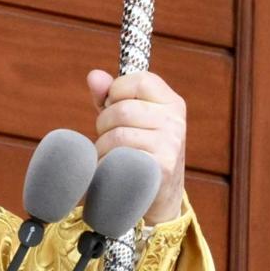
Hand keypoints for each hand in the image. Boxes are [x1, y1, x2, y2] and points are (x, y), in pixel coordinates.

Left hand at [86, 69, 187, 223]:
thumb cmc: (139, 148)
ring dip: (103, 146)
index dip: (117, 91)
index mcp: (172, 103)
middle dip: (104, 123)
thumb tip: (94, 76)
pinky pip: (119, 159)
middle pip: (122, 110)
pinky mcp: (160, 169)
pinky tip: (112, 168)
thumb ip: (109, 94)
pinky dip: (107, 164)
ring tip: (111, 153)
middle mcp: (175, 122)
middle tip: (109, 135)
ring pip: (117, 135)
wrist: (160, 195)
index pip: (139, 80)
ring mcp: (170, 146)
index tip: (113, 104)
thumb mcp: (128, 117)